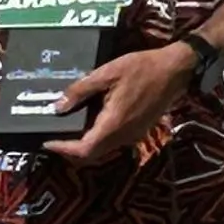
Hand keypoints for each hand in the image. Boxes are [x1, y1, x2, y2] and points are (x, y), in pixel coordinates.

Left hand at [41, 38, 197, 164]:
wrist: (176, 70)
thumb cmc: (142, 68)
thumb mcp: (107, 73)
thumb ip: (81, 90)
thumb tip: (58, 107)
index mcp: (114, 124)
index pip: (84, 150)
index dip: (64, 150)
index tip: (47, 143)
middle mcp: (124, 136)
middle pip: (93, 155)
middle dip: (71, 151)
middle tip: (53, 138)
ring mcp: (133, 135)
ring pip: (103, 150)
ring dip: (84, 146)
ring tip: (67, 131)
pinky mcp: (139, 131)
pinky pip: (113, 142)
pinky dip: (97, 139)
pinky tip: (89, 123)